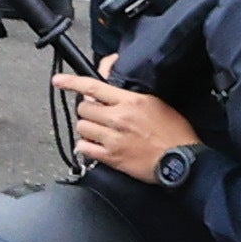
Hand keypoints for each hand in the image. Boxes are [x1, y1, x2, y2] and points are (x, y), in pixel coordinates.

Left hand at [54, 71, 201, 184]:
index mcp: (130, 101)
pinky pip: (84, 148)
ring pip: (81, 127)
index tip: (58, 81)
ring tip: (100, 131)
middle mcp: (118, 118)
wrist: (182, 160)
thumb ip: (131, 93)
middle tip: (99, 115)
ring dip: (87, 128)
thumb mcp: (156, 102)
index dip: (72, 82)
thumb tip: (112, 83)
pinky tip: (96, 145)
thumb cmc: (174, 132)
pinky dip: (86, 146)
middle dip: (88, 111)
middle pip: (83, 108)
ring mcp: (113, 138)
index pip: (93, 87)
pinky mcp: (111, 157)